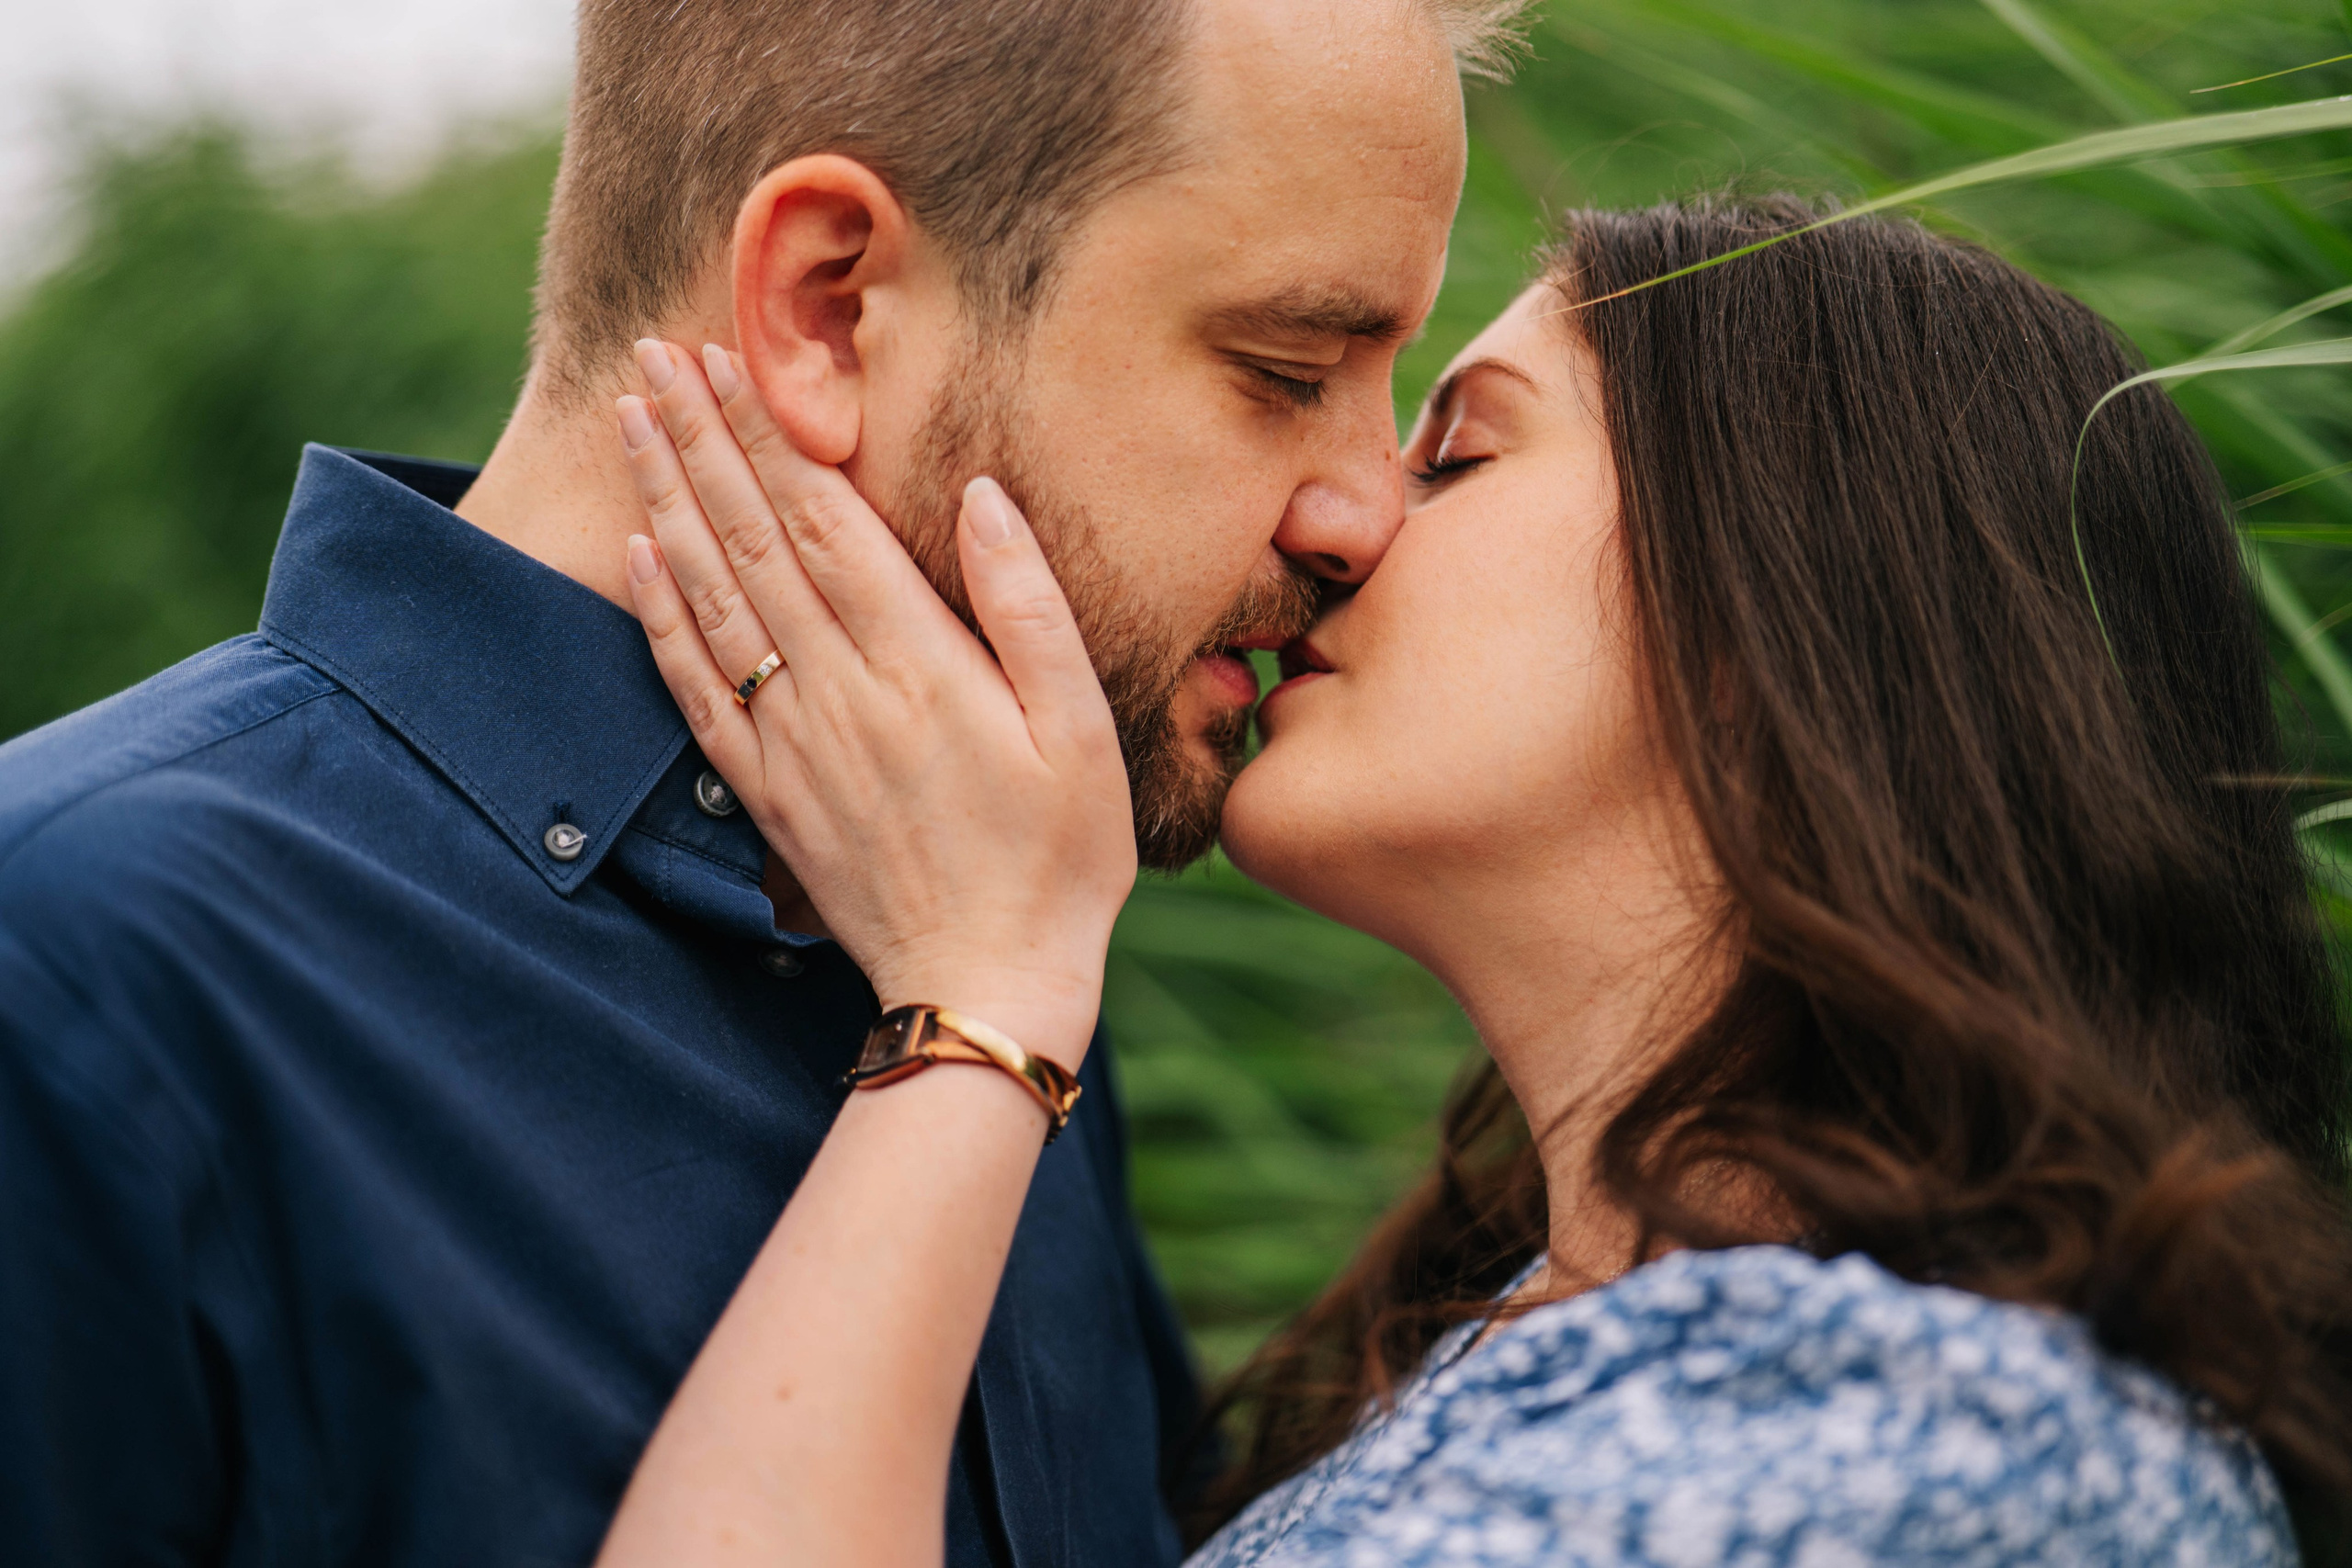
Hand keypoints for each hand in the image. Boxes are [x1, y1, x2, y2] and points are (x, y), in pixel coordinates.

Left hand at [616, 340, 1135, 1065]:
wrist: (986, 986)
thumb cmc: (1058, 857)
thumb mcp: (1081, 728)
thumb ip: (1028, 606)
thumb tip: (981, 495)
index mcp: (919, 662)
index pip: (824, 517)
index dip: (771, 431)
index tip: (729, 356)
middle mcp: (839, 689)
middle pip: (753, 537)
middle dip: (702, 436)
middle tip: (656, 352)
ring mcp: (792, 741)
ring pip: (712, 595)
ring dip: (666, 500)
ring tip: (633, 420)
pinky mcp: (767, 792)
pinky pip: (695, 688)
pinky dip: (659, 616)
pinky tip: (638, 556)